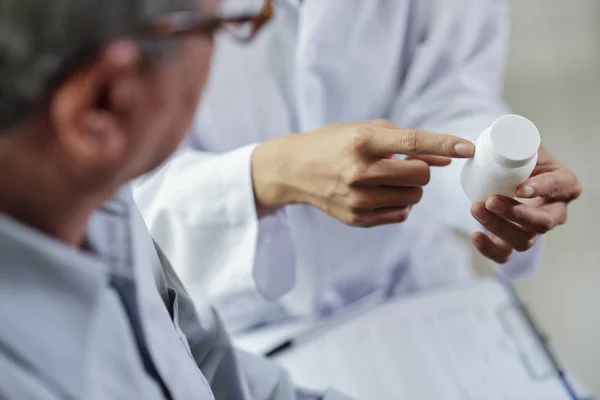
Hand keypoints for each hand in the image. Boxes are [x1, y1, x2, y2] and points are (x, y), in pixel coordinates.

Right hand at [252, 120, 474, 226]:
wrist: (295, 169)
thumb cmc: (334, 143)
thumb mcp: (366, 131)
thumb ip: (407, 142)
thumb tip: (446, 158)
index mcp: (362, 142)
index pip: (413, 143)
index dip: (445, 144)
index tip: (468, 148)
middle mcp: (359, 171)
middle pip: (420, 175)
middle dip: (420, 170)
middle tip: (403, 165)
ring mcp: (357, 199)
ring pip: (414, 198)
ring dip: (410, 188)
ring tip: (387, 180)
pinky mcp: (356, 219)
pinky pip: (400, 215)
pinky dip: (399, 204)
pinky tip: (380, 194)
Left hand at [470, 146, 581, 262]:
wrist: (504, 176)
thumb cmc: (519, 159)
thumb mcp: (524, 145)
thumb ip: (516, 137)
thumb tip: (497, 134)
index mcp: (563, 184)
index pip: (560, 187)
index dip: (543, 189)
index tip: (520, 188)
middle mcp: (554, 210)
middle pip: (544, 221)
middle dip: (517, 213)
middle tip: (491, 200)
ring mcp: (534, 230)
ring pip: (524, 239)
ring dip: (498, 227)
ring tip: (476, 208)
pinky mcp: (513, 242)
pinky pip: (506, 255)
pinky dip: (490, 250)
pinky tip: (475, 236)